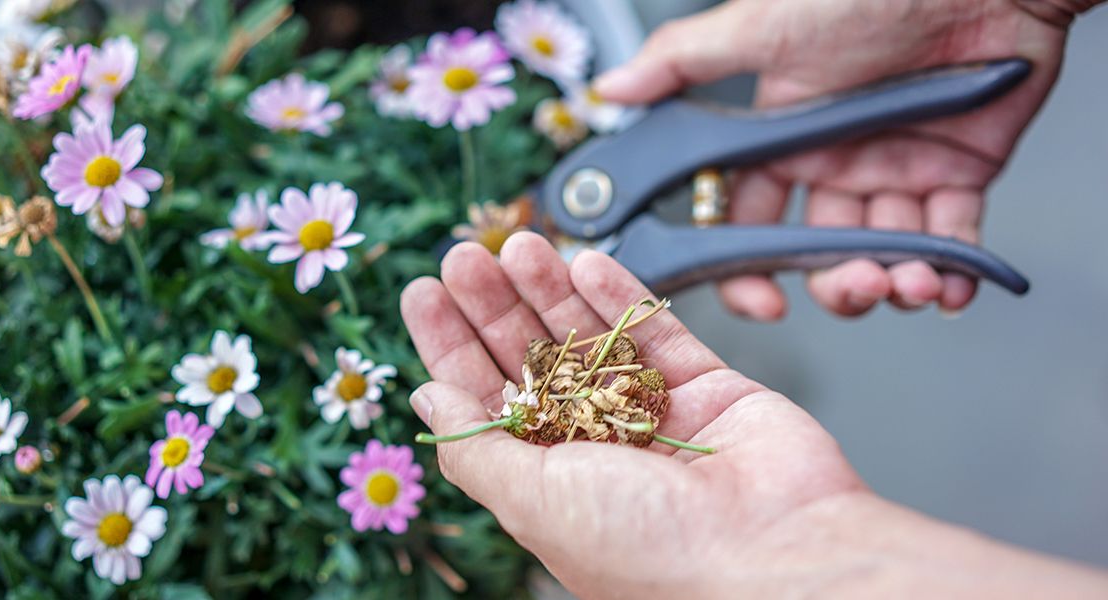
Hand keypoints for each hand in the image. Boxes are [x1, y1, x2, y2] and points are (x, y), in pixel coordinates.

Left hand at [400, 233, 1107, 597]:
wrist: (777, 556)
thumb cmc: (651, 550)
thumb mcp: (534, 502)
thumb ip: (478, 448)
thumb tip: (425, 402)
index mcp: (548, 481)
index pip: (485, 398)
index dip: (451, 345)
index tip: (424, 292)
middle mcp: (596, 446)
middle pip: (531, 359)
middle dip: (495, 306)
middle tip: (464, 255)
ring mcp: (653, 414)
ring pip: (590, 338)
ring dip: (550, 289)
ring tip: (517, 245)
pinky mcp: (708, 386)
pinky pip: (656, 331)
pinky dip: (620, 295)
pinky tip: (584, 261)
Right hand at [594, 0, 1082, 319]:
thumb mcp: (762, 25)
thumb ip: (682, 62)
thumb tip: (610, 89)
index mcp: (781, 139)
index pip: (748, 221)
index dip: (750, 269)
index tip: (763, 299)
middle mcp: (834, 163)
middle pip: (819, 251)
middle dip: (833, 284)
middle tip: (850, 286)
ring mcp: (896, 170)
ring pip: (882, 253)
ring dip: (892, 283)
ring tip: (906, 283)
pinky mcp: (959, 173)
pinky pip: (951, 238)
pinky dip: (952, 271)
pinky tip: (946, 286)